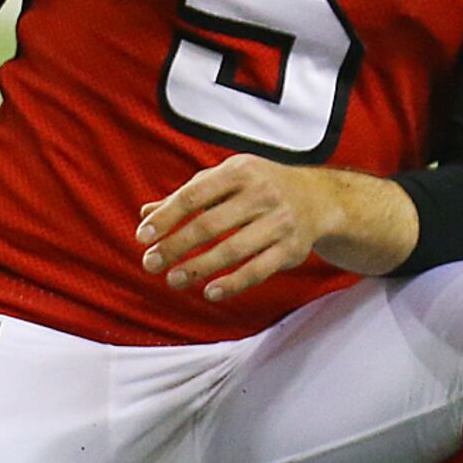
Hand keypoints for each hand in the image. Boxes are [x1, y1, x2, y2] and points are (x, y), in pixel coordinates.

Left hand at [137, 155, 368, 301]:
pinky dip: (233, 283)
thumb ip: (188, 195)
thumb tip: (146, 214)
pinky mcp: (292, 249)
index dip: (166, 217)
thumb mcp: (228, 179)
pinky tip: (210, 291)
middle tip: (150, 263)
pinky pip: (258, 270)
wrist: (319, 198)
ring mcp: (280, 222)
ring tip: (172, 279)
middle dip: (175, 247)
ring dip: (197, 268)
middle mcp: (263, 194)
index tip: (143, 237)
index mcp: (241, 171)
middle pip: (209, 225)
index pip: (194, 195)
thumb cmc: (262, 186)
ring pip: (231, 251)